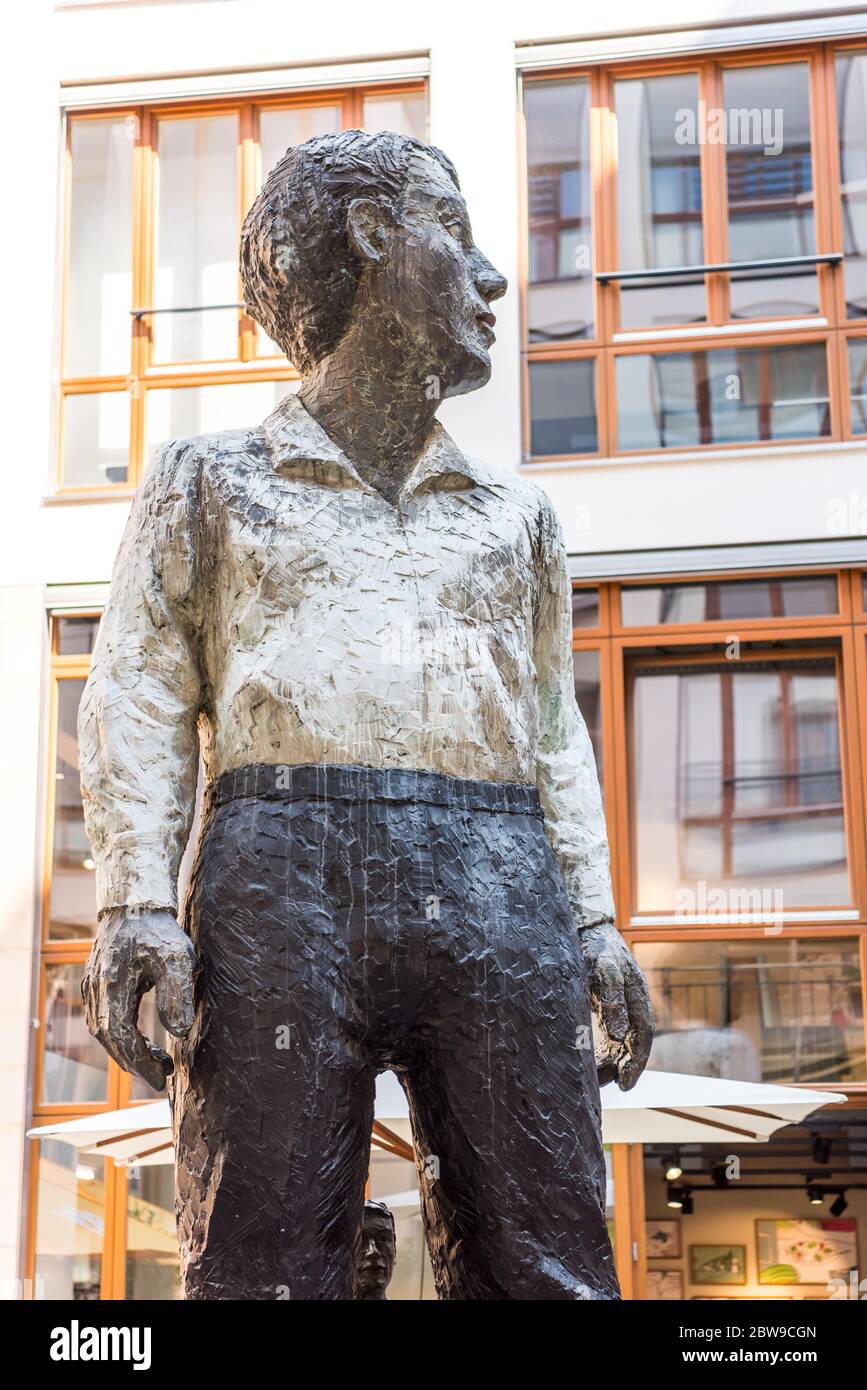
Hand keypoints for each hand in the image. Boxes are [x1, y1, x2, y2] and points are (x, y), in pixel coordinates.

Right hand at [81, 908, 195, 1090]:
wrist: (134, 903)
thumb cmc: (157, 929)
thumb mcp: (176, 957)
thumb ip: (177, 994)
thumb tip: (177, 1031)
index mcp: (113, 985)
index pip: (121, 1036)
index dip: (139, 1062)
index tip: (159, 1078)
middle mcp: (96, 989)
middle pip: (109, 1039)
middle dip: (134, 1062)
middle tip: (160, 1076)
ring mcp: (91, 986)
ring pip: (103, 1030)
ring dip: (127, 1050)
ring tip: (156, 1060)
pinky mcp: (94, 983)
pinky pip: (102, 1018)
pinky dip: (119, 1035)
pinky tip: (141, 1039)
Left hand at [579, 922, 653, 1090]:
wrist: (587, 926)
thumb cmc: (597, 946)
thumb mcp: (606, 969)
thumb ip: (613, 998)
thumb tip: (619, 1033)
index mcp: (639, 995)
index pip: (644, 1035)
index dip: (637, 1062)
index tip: (626, 1084)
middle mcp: (633, 1001)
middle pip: (635, 1041)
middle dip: (628, 1066)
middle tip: (616, 1088)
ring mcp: (621, 1000)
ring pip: (623, 1037)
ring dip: (616, 1058)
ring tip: (602, 1080)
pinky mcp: (606, 999)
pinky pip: (610, 1028)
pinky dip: (605, 1045)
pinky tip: (593, 1056)